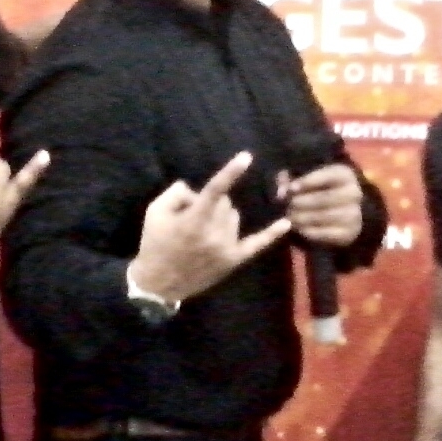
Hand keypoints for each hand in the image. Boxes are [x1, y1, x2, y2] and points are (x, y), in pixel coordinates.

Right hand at [130, 151, 293, 304]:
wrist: (159, 283)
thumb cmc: (155, 244)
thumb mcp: (155, 212)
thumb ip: (177, 193)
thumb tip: (197, 192)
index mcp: (194, 220)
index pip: (215, 191)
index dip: (231, 172)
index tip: (246, 156)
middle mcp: (214, 233)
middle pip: (225, 203)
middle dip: (212, 203)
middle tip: (192, 217)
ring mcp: (227, 248)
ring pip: (234, 217)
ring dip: (222, 217)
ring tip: (203, 231)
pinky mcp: (234, 260)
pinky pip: (256, 244)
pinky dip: (271, 234)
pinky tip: (286, 224)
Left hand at [279, 161, 365, 248]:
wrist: (341, 212)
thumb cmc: (318, 191)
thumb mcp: (307, 180)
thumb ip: (290, 182)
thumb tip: (281, 192)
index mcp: (345, 174)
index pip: (326, 176)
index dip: (307, 182)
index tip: (291, 189)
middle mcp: (354, 193)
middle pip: (324, 198)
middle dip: (302, 203)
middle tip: (287, 207)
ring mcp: (354, 214)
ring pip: (324, 216)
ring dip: (303, 218)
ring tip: (291, 218)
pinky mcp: (349, 233)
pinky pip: (326, 234)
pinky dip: (309, 232)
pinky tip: (299, 229)